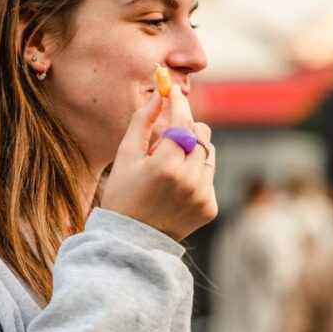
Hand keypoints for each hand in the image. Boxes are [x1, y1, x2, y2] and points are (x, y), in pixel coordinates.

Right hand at [101, 85, 216, 241]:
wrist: (131, 241)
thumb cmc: (123, 194)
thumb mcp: (125, 156)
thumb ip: (141, 121)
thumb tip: (158, 94)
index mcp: (166, 166)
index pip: (182, 122)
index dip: (179, 103)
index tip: (174, 90)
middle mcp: (189, 181)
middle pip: (201, 134)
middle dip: (186, 129)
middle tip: (166, 140)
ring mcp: (202, 196)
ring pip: (208, 154)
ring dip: (192, 152)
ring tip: (170, 167)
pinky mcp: (209, 208)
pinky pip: (209, 177)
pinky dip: (196, 174)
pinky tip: (176, 187)